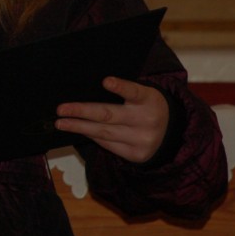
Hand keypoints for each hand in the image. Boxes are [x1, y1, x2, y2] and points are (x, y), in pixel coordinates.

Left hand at [54, 77, 168, 163]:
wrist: (173, 134)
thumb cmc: (148, 106)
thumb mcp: (144, 95)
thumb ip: (125, 92)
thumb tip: (89, 90)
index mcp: (149, 100)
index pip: (134, 91)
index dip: (120, 86)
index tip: (106, 81)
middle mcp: (146, 120)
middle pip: (109, 115)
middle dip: (82, 111)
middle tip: (61, 109)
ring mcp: (141, 140)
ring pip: (104, 132)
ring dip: (79, 127)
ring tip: (61, 123)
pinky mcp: (136, 155)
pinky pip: (108, 144)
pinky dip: (92, 136)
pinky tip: (78, 130)